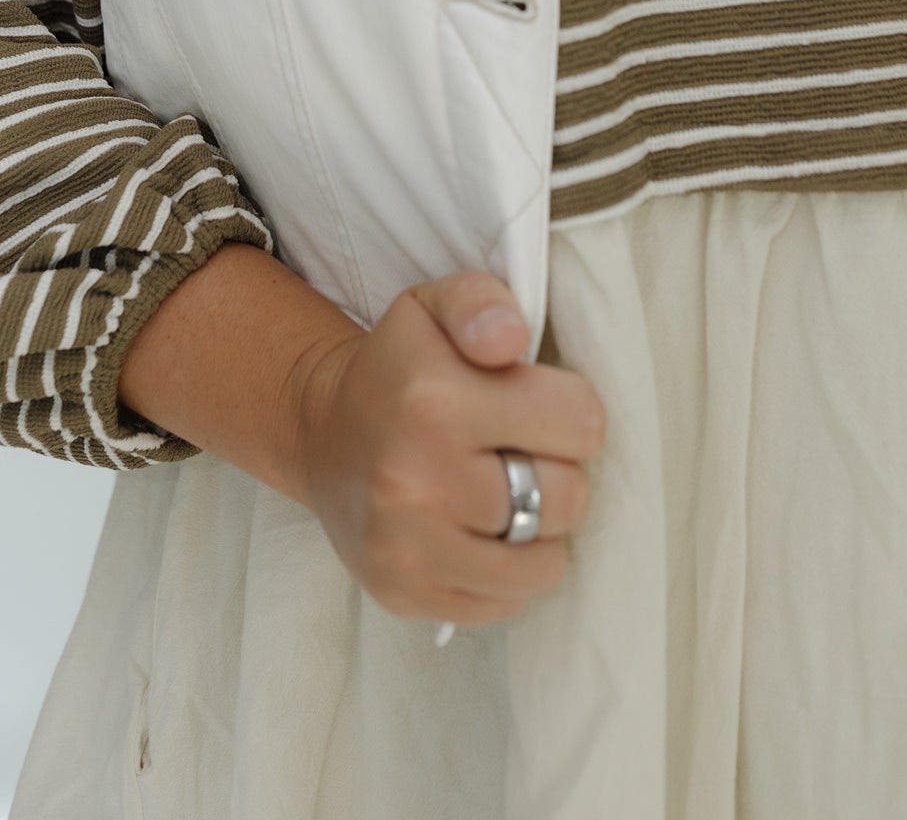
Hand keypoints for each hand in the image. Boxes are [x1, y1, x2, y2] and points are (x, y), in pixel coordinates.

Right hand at [287, 269, 606, 626]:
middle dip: (559, 472)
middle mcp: (418, 480)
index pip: (581, 422)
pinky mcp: (406, 595)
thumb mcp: (436, 306)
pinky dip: (506, 572)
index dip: (571, 410)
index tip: (538, 404)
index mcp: (436, 400)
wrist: (324, 434)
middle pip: (570, 498)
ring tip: (505, 495)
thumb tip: (511, 339)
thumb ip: (483, 303)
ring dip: (539, 531)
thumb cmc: (402, 369)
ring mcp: (408, 548)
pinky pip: (506, 604)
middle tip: (520, 453)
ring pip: (546, 565)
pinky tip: (477, 532)